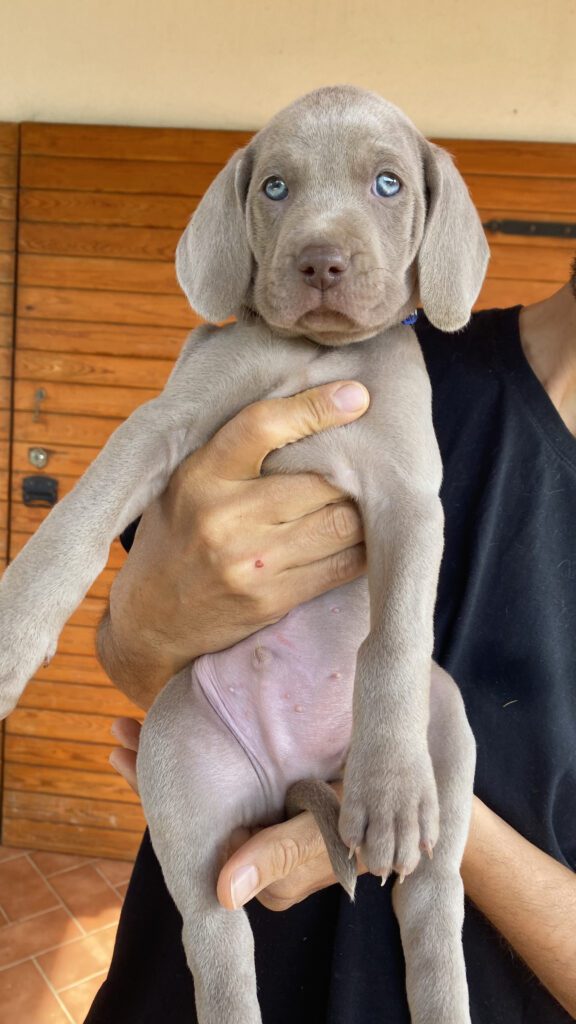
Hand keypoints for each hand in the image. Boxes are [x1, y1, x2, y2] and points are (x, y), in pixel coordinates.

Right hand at [99, 381, 368, 707]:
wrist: (150, 619)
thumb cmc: (176, 535)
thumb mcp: (186, 481)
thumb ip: (233, 451)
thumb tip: (308, 406)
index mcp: (200, 475)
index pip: (262, 425)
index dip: (315, 407)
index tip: (357, 396)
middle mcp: (223, 516)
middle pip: (320, 481)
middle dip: (350, 474)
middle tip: (366, 466)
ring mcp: (249, 562)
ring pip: (340, 524)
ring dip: (361, 513)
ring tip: (367, 502)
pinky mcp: (271, 599)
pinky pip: (341, 566)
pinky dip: (362, 550)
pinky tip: (364, 539)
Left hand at [109, 717, 367, 910]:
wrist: (419, 788)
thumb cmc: (380, 805)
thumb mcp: (328, 823)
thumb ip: (281, 851)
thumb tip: (220, 893)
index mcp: (264, 877)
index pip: (192, 830)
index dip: (154, 790)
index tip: (123, 753)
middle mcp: (258, 860)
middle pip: (190, 813)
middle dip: (151, 771)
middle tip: (118, 731)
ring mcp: (266, 834)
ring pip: (202, 800)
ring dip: (168, 760)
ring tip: (129, 725)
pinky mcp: (278, 812)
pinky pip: (225, 790)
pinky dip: (198, 760)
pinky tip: (171, 729)